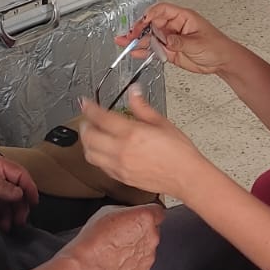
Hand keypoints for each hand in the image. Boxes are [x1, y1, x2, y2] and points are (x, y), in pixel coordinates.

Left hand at [0, 152, 38, 232]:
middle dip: (19, 206)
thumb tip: (19, 194)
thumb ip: (2, 187)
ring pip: (5, 201)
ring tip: (9, 226)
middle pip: (15, 190)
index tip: (35, 203)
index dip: (30, 188)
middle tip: (21, 221)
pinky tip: (0, 225)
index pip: (20, 175)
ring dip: (9, 214)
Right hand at [62, 202, 164, 269]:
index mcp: (146, 218)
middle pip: (153, 231)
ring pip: (147, 249)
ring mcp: (148, 257)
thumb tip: (130, 214)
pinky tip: (118, 261)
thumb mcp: (109, 210)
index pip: (158, 211)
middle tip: (123, 234)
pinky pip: (141, 264)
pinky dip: (133, 263)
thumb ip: (127, 211)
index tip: (143, 216)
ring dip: (137, 248)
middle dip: (141, 232)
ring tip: (118, 249)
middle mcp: (152, 237)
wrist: (87, 264)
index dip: (148, 213)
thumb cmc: (94, 238)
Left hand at [78, 90, 210, 199]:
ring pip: (90, 154)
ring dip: (87, 142)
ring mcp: (119, 166)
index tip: (86, 103)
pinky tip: (103, 151)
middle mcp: (122, 150)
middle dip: (85, 125)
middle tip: (87, 118)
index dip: (89, 107)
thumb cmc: (179, 152)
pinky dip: (96, 156)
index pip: (101, 117)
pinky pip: (100, 166)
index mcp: (132, 133)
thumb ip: (142, 107)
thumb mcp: (162, 123)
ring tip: (92, 135)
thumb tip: (133, 92)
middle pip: (89, 137)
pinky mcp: (121, 177)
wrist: (185, 176)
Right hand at [118, 3, 239, 77]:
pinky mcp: (171, 50)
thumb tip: (165, 40)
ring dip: (138, 40)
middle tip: (130, 35)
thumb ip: (179, 42)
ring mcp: (172, 38)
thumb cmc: (217, 46)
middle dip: (139, 29)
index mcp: (183, 17)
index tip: (142, 23)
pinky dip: (145, 51)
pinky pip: (155, 49)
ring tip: (125, 43)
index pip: (162, 10)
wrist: (223, 61)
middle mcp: (175, 26)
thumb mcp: (197, 43)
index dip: (150, 15)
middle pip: (153, 23)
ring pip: (151, 37)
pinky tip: (136, 52)